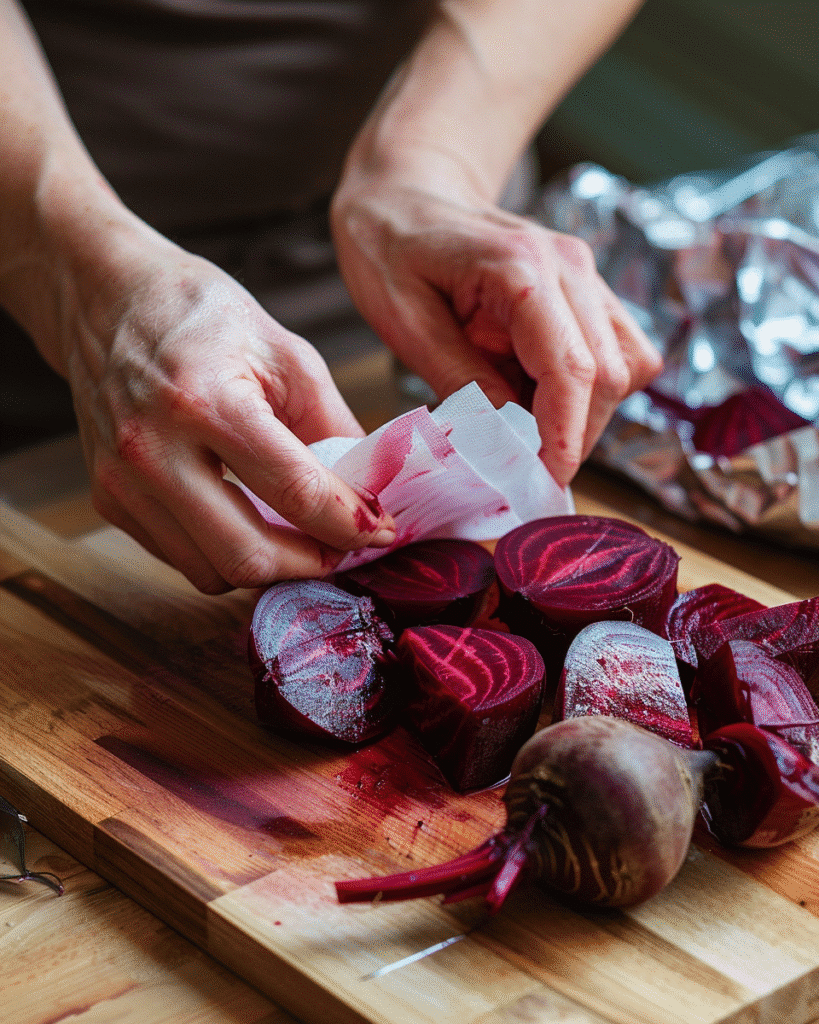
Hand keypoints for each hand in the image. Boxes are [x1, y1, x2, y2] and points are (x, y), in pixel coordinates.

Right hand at [62, 241, 394, 592]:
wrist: (111, 301)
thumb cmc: (202, 317)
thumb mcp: (288, 355)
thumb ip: (333, 427)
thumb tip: (370, 493)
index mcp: (206, 401)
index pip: (294, 491)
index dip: (349, 523)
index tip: (380, 531)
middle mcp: (153, 449)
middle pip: (247, 555)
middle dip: (310, 564)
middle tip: (342, 549)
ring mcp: (122, 480)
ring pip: (211, 572)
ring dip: (267, 566)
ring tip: (298, 536)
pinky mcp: (108, 498)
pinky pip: (180, 558)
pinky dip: (223, 553)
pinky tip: (248, 520)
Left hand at [331, 171, 661, 487]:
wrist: (406, 193)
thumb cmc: (392, 248)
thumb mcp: (404, 321)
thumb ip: (459, 378)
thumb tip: (507, 440)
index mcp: (521, 268)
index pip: (572, 369)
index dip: (565, 437)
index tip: (544, 482)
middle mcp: (569, 268)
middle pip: (611, 375)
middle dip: (574, 435)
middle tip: (525, 470)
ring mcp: (585, 277)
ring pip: (626, 368)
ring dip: (585, 415)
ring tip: (525, 429)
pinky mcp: (586, 292)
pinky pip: (617, 354)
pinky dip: (586, 392)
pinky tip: (535, 396)